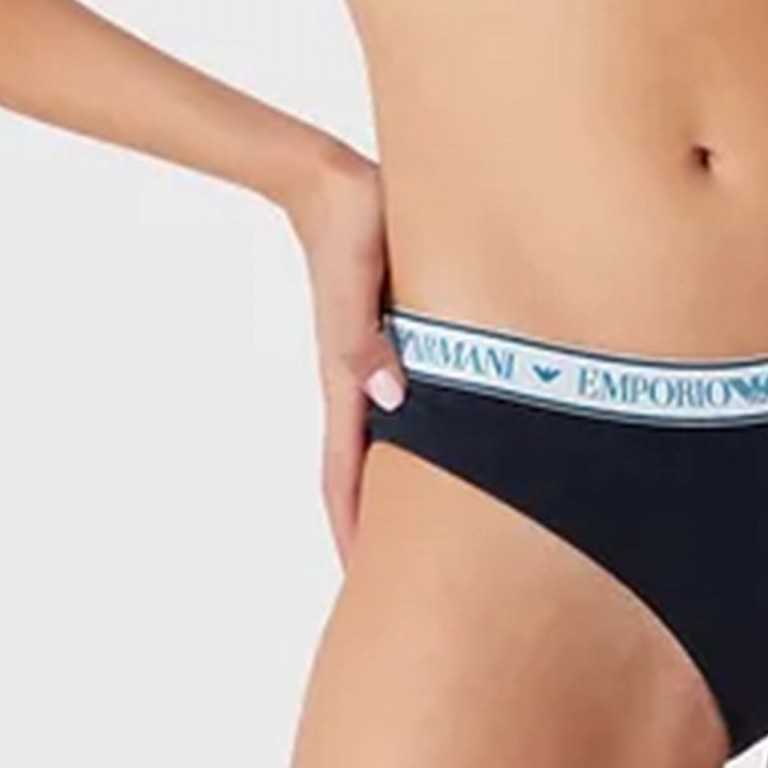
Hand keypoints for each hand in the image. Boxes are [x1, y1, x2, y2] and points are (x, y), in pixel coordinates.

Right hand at [282, 141, 405, 566]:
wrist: (331, 181)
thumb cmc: (351, 223)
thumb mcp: (361, 278)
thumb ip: (367, 339)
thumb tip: (389, 403)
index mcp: (348, 378)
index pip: (343, 476)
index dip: (354, 533)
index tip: (364, 586)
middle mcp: (357, 381)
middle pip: (359, 474)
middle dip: (374, 529)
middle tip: (400, 584)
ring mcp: (369, 361)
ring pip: (380, 444)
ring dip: (392, 490)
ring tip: (421, 536)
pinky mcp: (382, 338)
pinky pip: (396, 405)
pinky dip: (409, 441)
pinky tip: (436, 446)